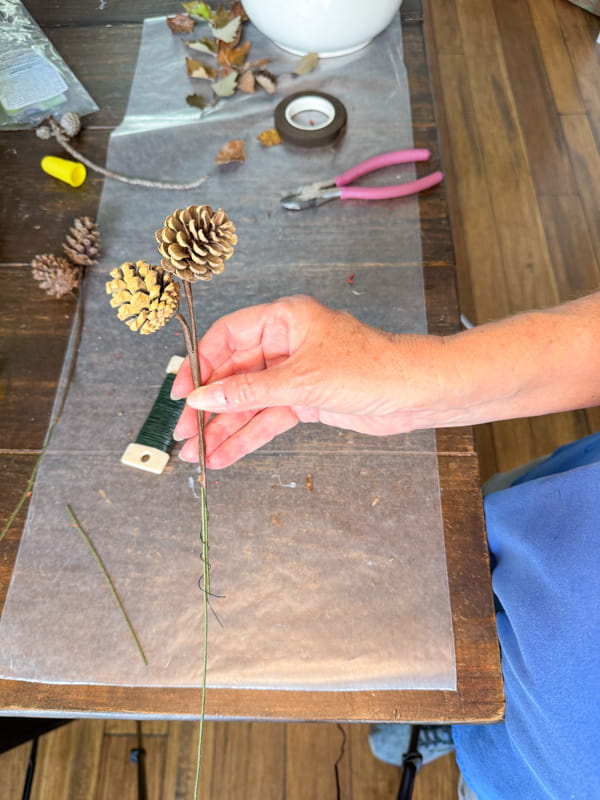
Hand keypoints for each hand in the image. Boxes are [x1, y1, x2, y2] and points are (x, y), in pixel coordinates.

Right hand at [172, 295, 444, 467]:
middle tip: (185, 432)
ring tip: (198, 453)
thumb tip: (204, 398)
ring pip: (249, 402)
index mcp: (284, 319)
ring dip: (224, 428)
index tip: (181, 393)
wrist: (415, 394)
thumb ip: (249, 392)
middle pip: (234, 375)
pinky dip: (248, 437)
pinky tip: (225, 455)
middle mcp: (286, 344)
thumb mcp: (302, 380)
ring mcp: (295, 374)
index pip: (227, 338)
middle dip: (209, 406)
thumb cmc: (372, 368)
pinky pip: (268, 419)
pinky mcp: (306, 400)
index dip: (200, 365)